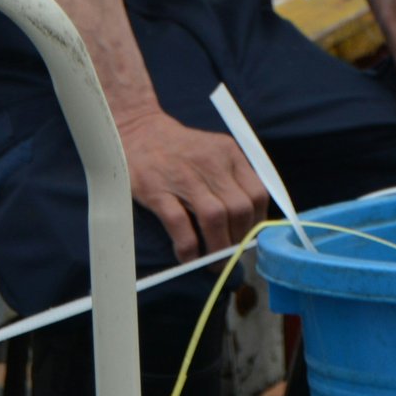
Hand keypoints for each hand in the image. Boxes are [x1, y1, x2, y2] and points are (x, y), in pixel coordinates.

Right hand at [119, 109, 268, 259]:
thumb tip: (250, 222)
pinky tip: (188, 258)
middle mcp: (210, 162)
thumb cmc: (181, 149)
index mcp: (228, 153)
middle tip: (232, 257)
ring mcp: (183, 176)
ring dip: (218, 248)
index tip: (250, 240)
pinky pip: (179, 223)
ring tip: (214, 265)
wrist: (138, 130)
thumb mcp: (214, 151)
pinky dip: (188, 247)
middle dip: (239, 240)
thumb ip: (233, 178)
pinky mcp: (157, 189)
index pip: (257, 193)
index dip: (257, 223)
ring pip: (214, 218)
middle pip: (239, 209)